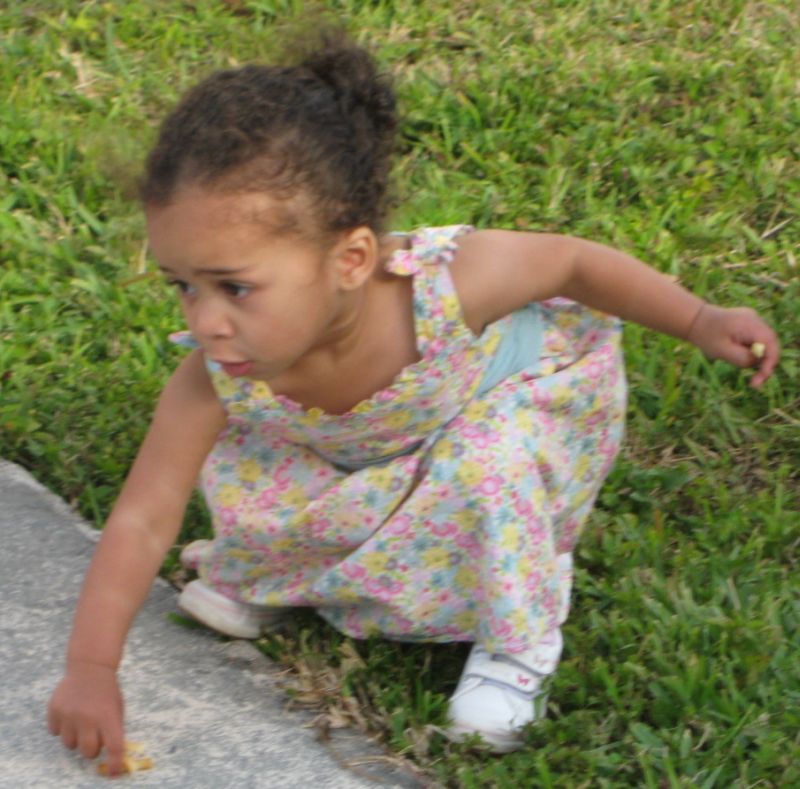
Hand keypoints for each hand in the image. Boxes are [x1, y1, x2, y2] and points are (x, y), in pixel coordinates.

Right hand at [47, 661, 124, 776]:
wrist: (90, 668)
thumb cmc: (107, 691)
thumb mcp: (117, 708)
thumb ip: (115, 730)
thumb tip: (113, 757)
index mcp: (108, 716)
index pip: (114, 746)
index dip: (114, 763)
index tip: (113, 773)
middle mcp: (88, 718)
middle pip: (88, 752)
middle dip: (92, 749)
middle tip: (94, 737)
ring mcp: (69, 715)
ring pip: (69, 745)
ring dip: (76, 738)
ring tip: (80, 721)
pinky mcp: (54, 711)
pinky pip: (55, 732)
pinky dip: (61, 727)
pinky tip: (69, 713)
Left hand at [687, 304, 779, 387]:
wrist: (693, 319)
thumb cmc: (705, 335)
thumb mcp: (721, 351)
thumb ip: (742, 358)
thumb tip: (758, 362)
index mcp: (749, 324)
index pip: (770, 344)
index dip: (769, 363)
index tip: (759, 380)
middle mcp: (755, 319)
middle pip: (771, 345)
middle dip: (764, 364)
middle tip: (754, 383)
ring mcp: (753, 321)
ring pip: (764, 344)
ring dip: (755, 358)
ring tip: (731, 359)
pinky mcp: (748, 324)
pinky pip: (756, 341)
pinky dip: (750, 351)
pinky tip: (733, 351)